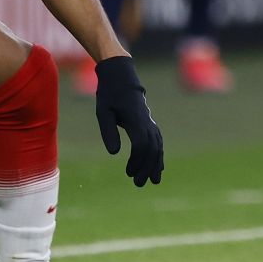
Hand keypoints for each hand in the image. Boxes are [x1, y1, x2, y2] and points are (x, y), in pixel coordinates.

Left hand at [94, 55, 163, 186]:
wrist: (122, 77)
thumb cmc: (109, 94)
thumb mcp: (103, 112)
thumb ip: (108, 132)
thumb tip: (115, 153)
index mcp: (135, 119)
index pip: (141, 144)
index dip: (137, 161)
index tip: (128, 172)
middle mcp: (146, 121)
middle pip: (152, 149)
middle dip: (147, 168)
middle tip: (138, 183)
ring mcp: (150, 122)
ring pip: (158, 146)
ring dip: (156, 164)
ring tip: (153, 181)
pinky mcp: (150, 123)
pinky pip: (158, 141)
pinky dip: (159, 155)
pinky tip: (158, 167)